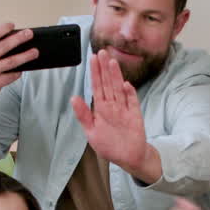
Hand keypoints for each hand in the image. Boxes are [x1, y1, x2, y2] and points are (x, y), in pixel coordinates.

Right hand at [0, 6, 38, 109]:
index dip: (3, 28)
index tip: (12, 25)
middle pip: (3, 47)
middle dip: (18, 39)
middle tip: (29, 34)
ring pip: (10, 62)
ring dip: (25, 56)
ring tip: (35, 51)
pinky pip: (10, 76)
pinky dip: (18, 71)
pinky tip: (26, 66)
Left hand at [72, 51, 156, 179]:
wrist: (128, 157)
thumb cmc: (109, 145)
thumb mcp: (91, 132)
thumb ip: (83, 115)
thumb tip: (73, 98)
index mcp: (101, 108)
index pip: (97, 87)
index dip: (95, 73)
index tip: (92, 58)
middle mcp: (112, 105)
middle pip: (108, 83)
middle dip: (104, 68)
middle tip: (102, 52)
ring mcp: (124, 109)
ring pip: (119, 89)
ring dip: (116, 76)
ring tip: (112, 62)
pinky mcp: (135, 116)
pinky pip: (132, 103)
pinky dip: (130, 94)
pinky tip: (126, 84)